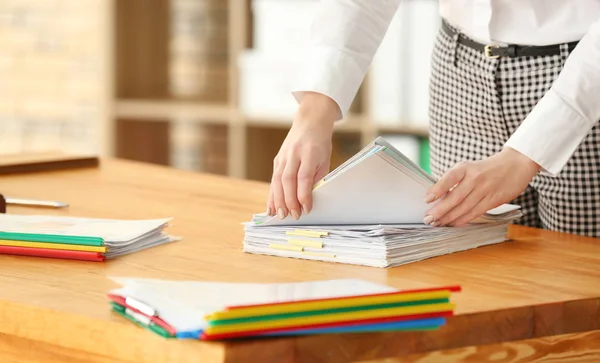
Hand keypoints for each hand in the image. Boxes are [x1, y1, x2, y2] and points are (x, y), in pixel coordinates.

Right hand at [267, 92, 339, 219]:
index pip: (304, 177)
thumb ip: (318, 177)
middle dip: (289, 200)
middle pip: (288, 180)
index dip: (304, 194)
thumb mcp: (325, 159)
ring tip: (280, 215)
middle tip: (293, 216)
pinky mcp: (277, 159)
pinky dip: (272, 194)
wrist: (310, 122)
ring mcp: (283, 156)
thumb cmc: (320, 143)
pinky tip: (271, 207)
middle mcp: (293, 154)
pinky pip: (273, 179)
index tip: (307, 208)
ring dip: (278, 200)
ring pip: (277, 180)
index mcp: (309, 153)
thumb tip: (310, 199)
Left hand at [423, 147, 539, 226]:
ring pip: (464, 207)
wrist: (515, 164)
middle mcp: (475, 178)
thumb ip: (455, 180)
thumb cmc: (486, 168)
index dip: (437, 189)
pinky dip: (463, 220)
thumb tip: (436, 197)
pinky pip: (475, 212)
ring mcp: (485, 190)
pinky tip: (453, 224)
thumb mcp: (469, 167)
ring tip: (437, 224)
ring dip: (449, 218)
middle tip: (428, 219)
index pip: (449, 178)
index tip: (426, 199)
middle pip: (455, 197)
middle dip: (440, 210)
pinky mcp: (494, 200)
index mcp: (466, 168)